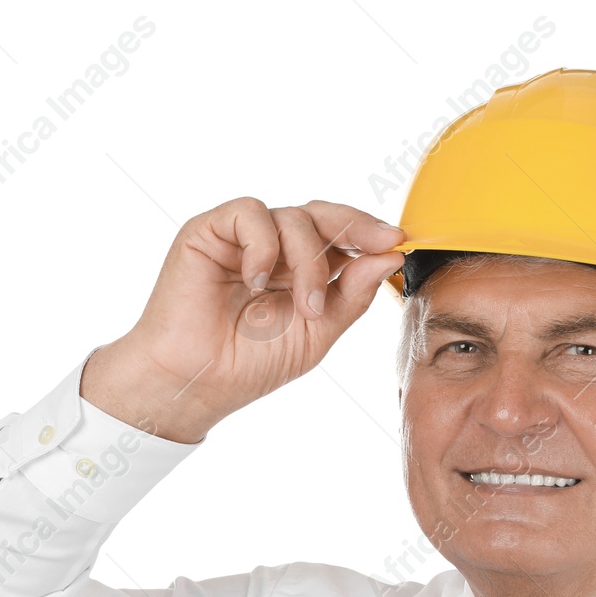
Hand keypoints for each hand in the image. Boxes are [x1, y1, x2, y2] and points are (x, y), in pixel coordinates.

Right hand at [82, 198, 406, 442]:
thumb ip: (352, 295)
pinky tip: (257, 282)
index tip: (398, 242)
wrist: (197, 382)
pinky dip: (263, 246)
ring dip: (309, 261)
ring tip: (303, 306)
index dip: (371, 233)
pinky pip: (250, 214)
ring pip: (293, 217)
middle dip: (356, 226)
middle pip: (323, 214)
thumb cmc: (250, 363)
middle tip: (382, 241)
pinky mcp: (209, 232)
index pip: (341, 236)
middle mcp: (275, 249)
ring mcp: (242, 239)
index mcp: (302, 269)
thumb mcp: (318, 332)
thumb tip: (389, 255)